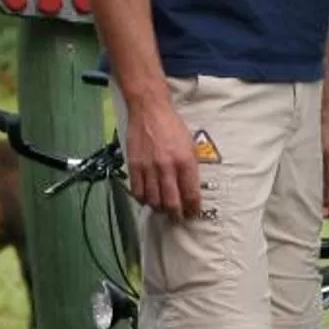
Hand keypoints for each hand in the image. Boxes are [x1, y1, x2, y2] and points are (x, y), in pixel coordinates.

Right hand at [124, 95, 206, 220]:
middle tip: (178, 218)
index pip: (191, 194)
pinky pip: (137, 191)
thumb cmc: (172, 125)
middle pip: (172, 203)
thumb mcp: (190, 144)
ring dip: (159, 209)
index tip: (193, 213)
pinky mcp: (134, 166)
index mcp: (185, 161)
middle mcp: (167, 167)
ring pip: (154, 200)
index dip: (193, 208)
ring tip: (163, 209)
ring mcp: (149, 168)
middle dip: (176, 215)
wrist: (149, 110)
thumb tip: (190, 187)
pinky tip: (147, 198)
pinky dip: (143, 199)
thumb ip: (190, 167)